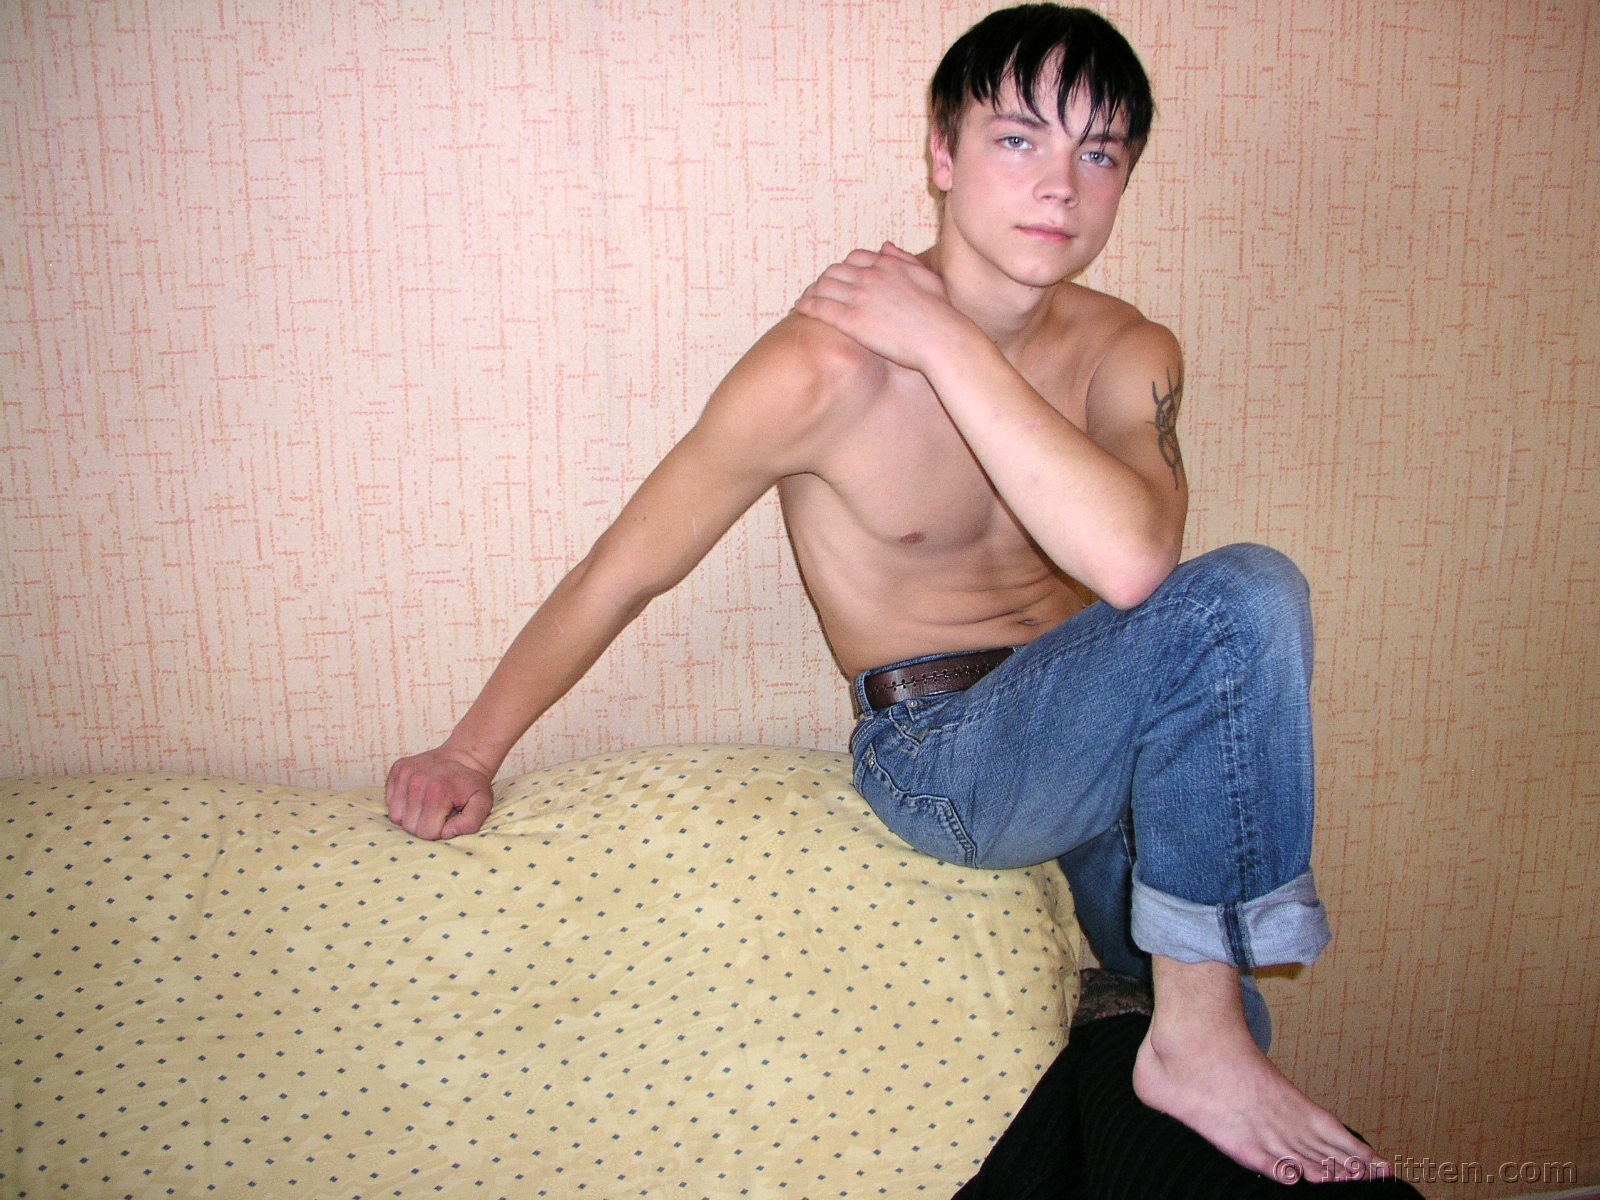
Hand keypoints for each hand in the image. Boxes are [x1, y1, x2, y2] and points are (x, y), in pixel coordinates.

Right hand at [385, 743, 495, 839]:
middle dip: (425, 825)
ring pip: (396, 817)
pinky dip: (403, 804)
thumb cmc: (472, 784)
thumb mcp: (482, 803)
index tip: (448, 817)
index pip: (426, 833)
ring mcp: (405, 774)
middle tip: (439, 811)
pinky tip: (419, 795)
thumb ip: (470, 823)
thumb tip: (446, 833)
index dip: (439, 830)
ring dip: (412, 816)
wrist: (464, 756)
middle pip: (410, 827)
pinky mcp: (397, 770)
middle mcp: (417, 781)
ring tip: (428, 804)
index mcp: (438, 792)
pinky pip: (390, 802)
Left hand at [792, 243, 967, 372]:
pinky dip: (807, 305)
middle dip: (823, 280)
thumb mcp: (925, 277)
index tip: (838, 278)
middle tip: (817, 291)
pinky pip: (820, 307)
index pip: (854, 258)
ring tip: (804, 300)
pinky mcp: (851, 320)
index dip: (843, 268)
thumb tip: (885, 246)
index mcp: (887, 265)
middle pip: (834, 271)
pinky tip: (800, 309)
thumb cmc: (940, 313)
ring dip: (811, 292)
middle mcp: (870, 276)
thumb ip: (904, 259)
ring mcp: (859, 297)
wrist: (941, 337)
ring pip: (823, 286)